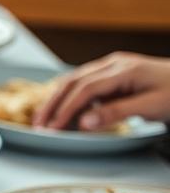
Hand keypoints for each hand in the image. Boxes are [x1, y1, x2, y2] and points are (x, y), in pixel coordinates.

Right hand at [33, 52, 169, 130]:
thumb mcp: (151, 106)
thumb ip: (116, 113)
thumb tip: (84, 123)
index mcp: (123, 69)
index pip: (85, 89)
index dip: (66, 109)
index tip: (55, 128)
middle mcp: (113, 64)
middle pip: (73, 82)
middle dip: (53, 104)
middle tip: (39, 125)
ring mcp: (112, 67)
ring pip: (75, 81)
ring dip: (57, 100)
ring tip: (44, 119)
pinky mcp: (112, 75)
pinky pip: (84, 85)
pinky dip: (70, 98)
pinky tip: (63, 111)